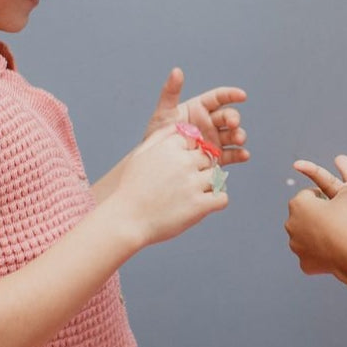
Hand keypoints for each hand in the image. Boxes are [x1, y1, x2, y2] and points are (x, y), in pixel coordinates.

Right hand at [107, 124, 227, 248]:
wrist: (125, 221)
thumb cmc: (131, 188)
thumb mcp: (140, 154)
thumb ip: (162, 136)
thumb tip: (181, 125)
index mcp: (170, 147)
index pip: (195, 141)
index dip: (190, 155)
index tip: (180, 167)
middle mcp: (184, 162)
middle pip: (208, 157)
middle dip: (201, 169)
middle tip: (187, 183)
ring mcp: (193, 183)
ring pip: (217, 176)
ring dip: (208, 185)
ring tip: (192, 195)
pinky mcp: (200, 205)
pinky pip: (222, 197)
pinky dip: (215, 202)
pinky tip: (202, 205)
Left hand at [145, 67, 248, 166]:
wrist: (158, 164)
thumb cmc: (158, 136)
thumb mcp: (163, 113)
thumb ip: (170, 92)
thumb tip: (177, 71)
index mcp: (200, 108)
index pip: (219, 97)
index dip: (231, 94)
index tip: (242, 95)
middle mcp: (210, 123)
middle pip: (228, 116)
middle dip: (234, 118)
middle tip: (233, 123)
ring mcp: (214, 140)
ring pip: (232, 134)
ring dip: (239, 135)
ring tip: (239, 140)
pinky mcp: (216, 157)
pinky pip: (231, 155)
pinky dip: (239, 154)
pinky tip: (243, 155)